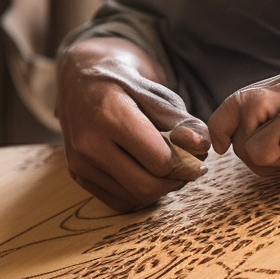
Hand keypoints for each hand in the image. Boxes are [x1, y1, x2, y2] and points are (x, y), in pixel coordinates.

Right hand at [55, 37, 210, 211]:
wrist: (79, 77)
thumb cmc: (124, 82)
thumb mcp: (156, 91)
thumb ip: (182, 121)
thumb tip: (201, 147)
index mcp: (109, 113)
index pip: (160, 160)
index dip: (186, 161)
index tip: (196, 152)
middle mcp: (89, 142)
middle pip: (147, 187)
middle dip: (176, 181)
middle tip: (189, 166)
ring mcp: (79, 162)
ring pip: (134, 198)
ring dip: (160, 189)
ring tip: (169, 166)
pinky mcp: (78, 175)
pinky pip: (120, 201)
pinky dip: (140, 193)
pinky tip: (146, 171)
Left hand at [208, 64, 279, 196]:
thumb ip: (274, 117)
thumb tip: (225, 128)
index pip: (242, 95)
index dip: (226, 124)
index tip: (224, 145)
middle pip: (236, 105)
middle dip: (238, 140)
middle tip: (270, 161)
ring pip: (243, 128)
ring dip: (258, 157)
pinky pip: (257, 148)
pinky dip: (274, 166)